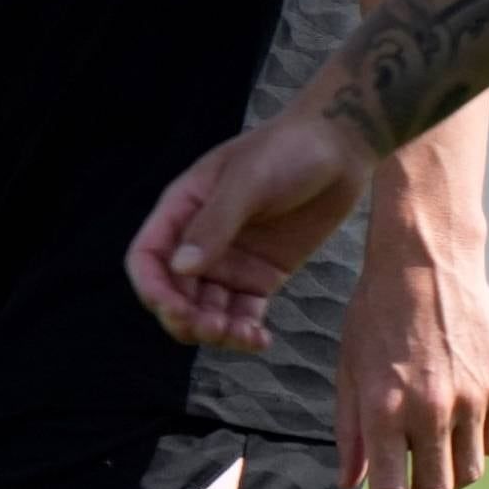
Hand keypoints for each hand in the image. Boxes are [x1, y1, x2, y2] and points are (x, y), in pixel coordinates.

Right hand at [128, 102, 378, 353]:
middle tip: (213, 329)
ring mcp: (231, 261)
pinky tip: (260, 340)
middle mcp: (200, 240)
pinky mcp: (262, 276)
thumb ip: (215, 223)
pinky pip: (243, 314)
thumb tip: (180, 268)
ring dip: (215, 331)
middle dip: (185, 318)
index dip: (152, 288)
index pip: (148, 258)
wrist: (340, 148)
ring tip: (243, 336)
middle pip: (174, 293)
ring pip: (206, 311)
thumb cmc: (288, 150)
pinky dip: (245, 333)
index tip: (174, 310)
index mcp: (182, 210)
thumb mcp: (248, 180)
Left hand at [334, 186, 488, 488]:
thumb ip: (350, 430)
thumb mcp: (348, 368)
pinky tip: (463, 431)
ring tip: (434, 464)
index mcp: (383, 409)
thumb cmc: (375, 313)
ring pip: (469, 473)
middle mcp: (429, 411)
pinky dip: (480, 446)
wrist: (427, 260)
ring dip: (450, 479)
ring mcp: (470, 399)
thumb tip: (349, 485)